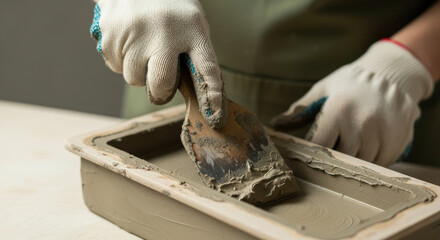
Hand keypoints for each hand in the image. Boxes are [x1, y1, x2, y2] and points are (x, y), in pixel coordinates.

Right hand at [90, 0, 226, 128]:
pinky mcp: (111, 33)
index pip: (207, 69)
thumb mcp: (191, 23)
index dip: (212, 95)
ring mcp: (136, 32)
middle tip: (159, 82)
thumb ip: (193, 53)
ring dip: (138, 71)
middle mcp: (165, 32)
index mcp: (193, 30)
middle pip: (160, 83)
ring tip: (142, 48)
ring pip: (133, 78)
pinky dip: (121, 60)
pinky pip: (115, 66)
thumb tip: (195, 92)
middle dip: (159, 90)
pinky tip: (128, 41)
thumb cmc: (169, 8)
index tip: (214, 116)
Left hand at [272, 41, 433, 165]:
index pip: (319, 145)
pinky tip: (367, 149)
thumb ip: (300, 109)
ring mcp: (383, 133)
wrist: (392, 74)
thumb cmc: (350, 83)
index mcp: (339, 110)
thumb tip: (274, 124)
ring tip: (349, 148)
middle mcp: (362, 123)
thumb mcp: (323, 89)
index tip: (308, 155)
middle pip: (341, 157)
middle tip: (329, 153)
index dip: (312, 153)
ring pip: (362, 163)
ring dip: (353, 162)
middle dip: (333, 158)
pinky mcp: (398, 140)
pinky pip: (381, 163)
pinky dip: (371, 162)